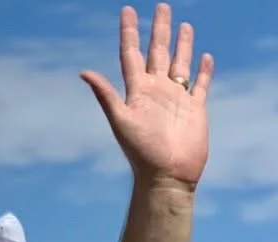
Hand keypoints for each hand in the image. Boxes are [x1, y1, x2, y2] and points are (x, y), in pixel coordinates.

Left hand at [81, 4, 212, 190]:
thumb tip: (83, 72)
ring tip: (183, 25)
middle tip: (161, 6)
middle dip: (159, 29)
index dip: (130, 32)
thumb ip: (105, 95)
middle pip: (158, 52)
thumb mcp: (121, 121)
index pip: (132, 55)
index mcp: (138, 91)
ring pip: (180, 63)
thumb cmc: (142, 152)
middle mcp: (157, 91)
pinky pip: (200, 84)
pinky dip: (203, 71)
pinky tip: (205, 58)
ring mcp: (177, 99)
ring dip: (182, 45)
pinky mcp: (195, 109)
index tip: (127, 10)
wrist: (167, 177)